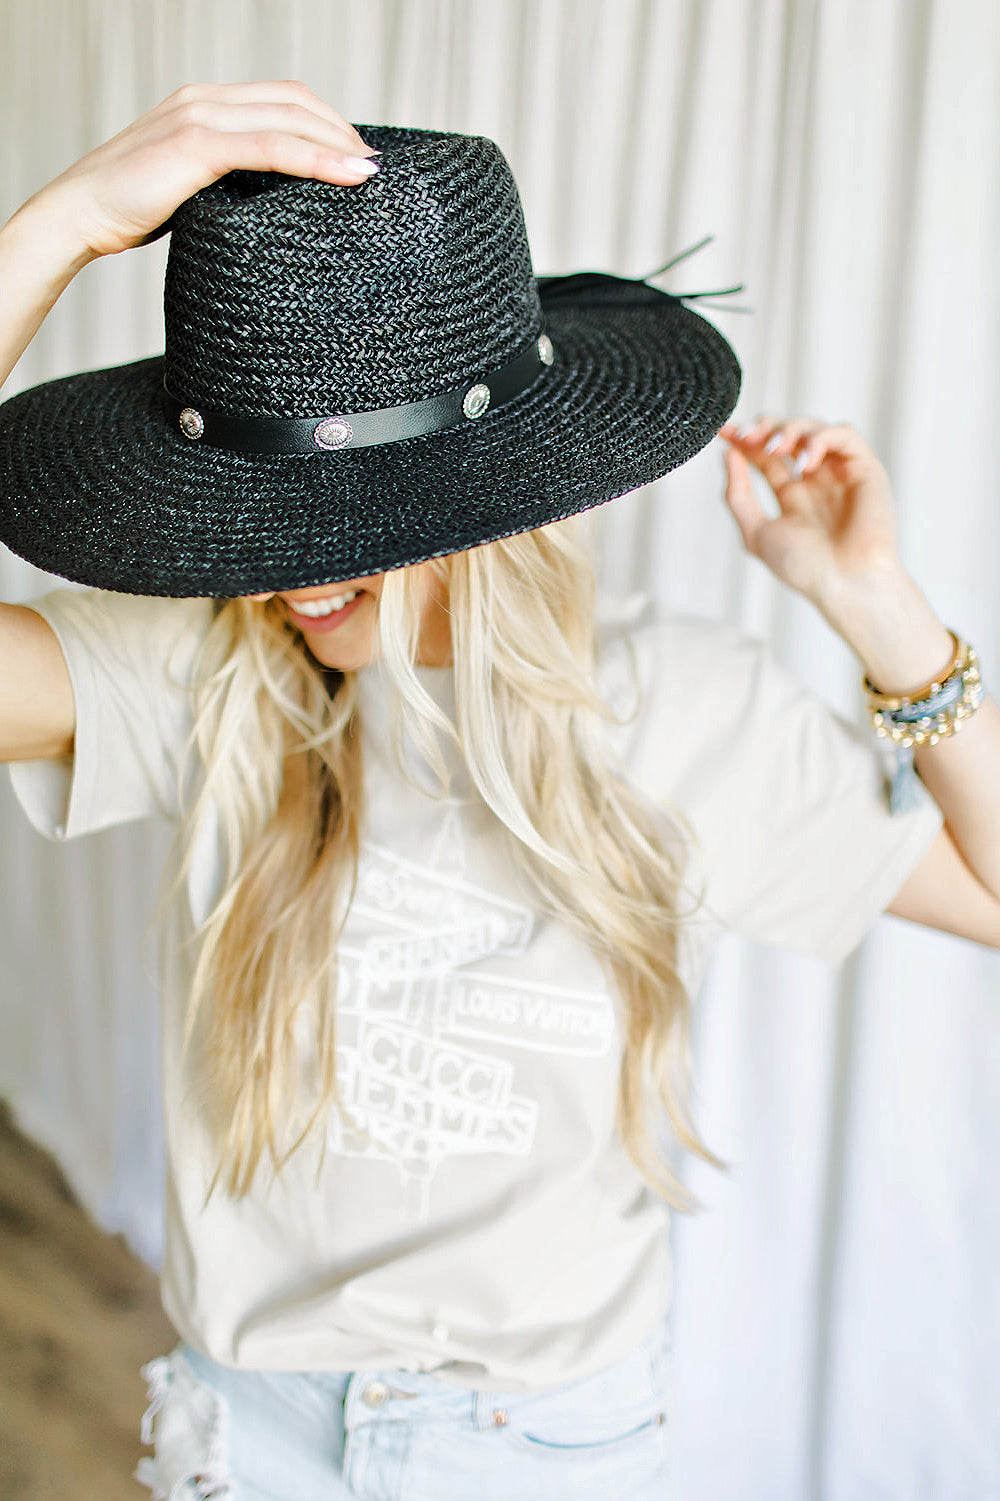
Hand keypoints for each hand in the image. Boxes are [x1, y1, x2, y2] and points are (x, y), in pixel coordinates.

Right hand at [24, 80, 378, 263]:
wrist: (81, 213)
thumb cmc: (133, 209)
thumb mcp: (192, 186)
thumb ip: (228, 180)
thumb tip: (272, 205)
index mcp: (206, 104)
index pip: (283, 99)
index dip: (326, 122)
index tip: (357, 156)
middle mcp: (206, 99)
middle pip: (294, 101)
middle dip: (341, 131)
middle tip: (373, 168)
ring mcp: (201, 116)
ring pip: (289, 119)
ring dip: (338, 143)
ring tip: (370, 173)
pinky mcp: (197, 143)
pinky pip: (272, 147)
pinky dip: (315, 159)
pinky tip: (346, 175)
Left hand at [719, 415, 905, 621]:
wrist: (844, 583)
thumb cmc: (804, 567)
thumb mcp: (756, 532)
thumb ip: (738, 496)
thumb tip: (728, 454)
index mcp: (792, 496)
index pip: (765, 457)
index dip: (744, 440)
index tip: (724, 432)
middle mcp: (816, 480)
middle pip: (789, 434)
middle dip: (766, 427)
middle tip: (748, 435)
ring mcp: (840, 472)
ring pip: (815, 427)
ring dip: (790, 429)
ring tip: (775, 448)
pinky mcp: (865, 468)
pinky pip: (844, 434)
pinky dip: (820, 439)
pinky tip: (805, 463)